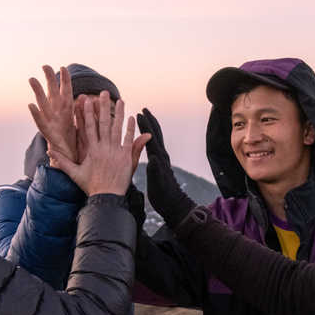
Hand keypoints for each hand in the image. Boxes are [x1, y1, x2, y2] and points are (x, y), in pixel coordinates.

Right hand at [28, 65, 76, 163]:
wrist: (71, 157)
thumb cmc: (77, 140)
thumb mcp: (84, 124)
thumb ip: (84, 112)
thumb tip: (90, 98)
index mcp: (67, 109)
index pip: (66, 91)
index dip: (65, 80)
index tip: (64, 67)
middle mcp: (57, 112)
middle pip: (52, 92)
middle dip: (49, 79)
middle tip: (45, 65)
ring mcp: (50, 120)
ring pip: (43, 103)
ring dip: (37, 91)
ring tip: (32, 79)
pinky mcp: (47, 132)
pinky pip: (40, 122)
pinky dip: (36, 114)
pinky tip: (30, 105)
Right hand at [48, 92, 150, 195]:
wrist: (106, 198)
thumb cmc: (90, 186)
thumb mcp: (74, 173)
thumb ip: (62, 161)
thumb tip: (48, 151)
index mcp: (91, 150)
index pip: (88, 127)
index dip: (87, 113)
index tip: (86, 100)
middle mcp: (103, 148)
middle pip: (103, 123)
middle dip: (103, 107)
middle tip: (104, 93)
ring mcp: (115, 152)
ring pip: (117, 129)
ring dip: (119, 113)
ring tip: (121, 100)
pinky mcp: (126, 157)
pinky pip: (128, 140)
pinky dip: (130, 129)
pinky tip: (132, 118)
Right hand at [136, 108, 195, 227]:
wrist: (174, 205)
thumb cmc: (164, 197)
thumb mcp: (158, 185)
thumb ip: (155, 171)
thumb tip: (153, 158)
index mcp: (159, 159)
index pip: (151, 138)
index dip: (145, 126)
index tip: (139, 114)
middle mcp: (162, 157)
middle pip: (156, 135)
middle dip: (150, 121)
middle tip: (144, 110)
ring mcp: (163, 160)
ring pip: (157, 139)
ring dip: (151, 127)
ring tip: (145, 119)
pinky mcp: (161, 164)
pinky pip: (155, 146)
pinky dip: (150, 138)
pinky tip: (146, 139)